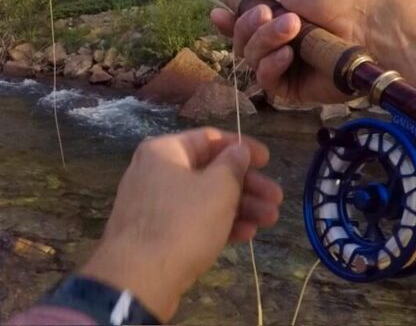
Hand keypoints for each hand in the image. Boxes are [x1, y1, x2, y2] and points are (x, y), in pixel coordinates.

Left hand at [79, 128, 281, 320]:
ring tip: (270, 220)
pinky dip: (218, 223)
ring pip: (203, 198)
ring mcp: (154, 204)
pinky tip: (246, 235)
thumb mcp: (217, 189)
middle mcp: (155, 171)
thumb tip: (239, 150)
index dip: (242, 147)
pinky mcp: (156, 233)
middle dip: (246, 185)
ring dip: (239, 206)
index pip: (209, 138)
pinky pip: (192, 220)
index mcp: (164, 150)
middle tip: (276, 199)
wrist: (139, 278)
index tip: (268, 160)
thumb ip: (233, 165)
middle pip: (209, 171)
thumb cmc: (182, 223)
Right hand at [211, 0, 415, 102]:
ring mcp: (284, 65)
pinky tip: (287, 55)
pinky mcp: (292, 87)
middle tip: (270, 13)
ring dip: (264, 41)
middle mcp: (277, 40)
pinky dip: (271, 66)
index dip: (228, 19)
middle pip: (240, 39)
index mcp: (277, 13)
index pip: (242, 20)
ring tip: (293, 29)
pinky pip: (266, 80)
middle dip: (249, 24)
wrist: (367, 26)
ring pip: (250, 58)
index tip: (218, 13)